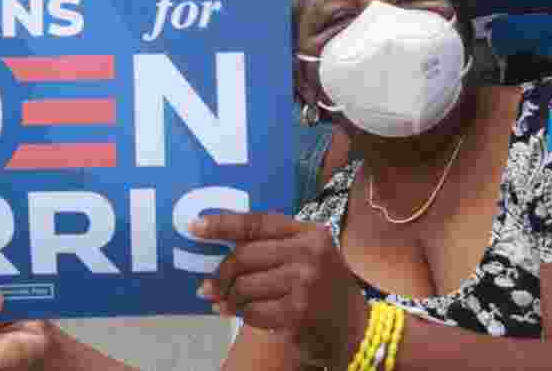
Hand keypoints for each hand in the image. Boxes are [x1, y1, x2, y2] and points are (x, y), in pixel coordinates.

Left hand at [191, 212, 368, 367]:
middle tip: (207, 287)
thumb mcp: (308, 255)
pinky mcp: (298, 313)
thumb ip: (272, 246)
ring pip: (244, 286)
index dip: (222, 223)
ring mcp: (305, 283)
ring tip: (224, 303)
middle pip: (244, 256)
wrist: (356, 329)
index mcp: (309, 233)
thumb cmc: (323, 288)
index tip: (195, 226)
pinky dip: (241, 315)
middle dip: (220, 274)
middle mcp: (309, 253)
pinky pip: (253, 312)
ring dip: (229, 298)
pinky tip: (240, 314)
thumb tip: (219, 250)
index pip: (257, 223)